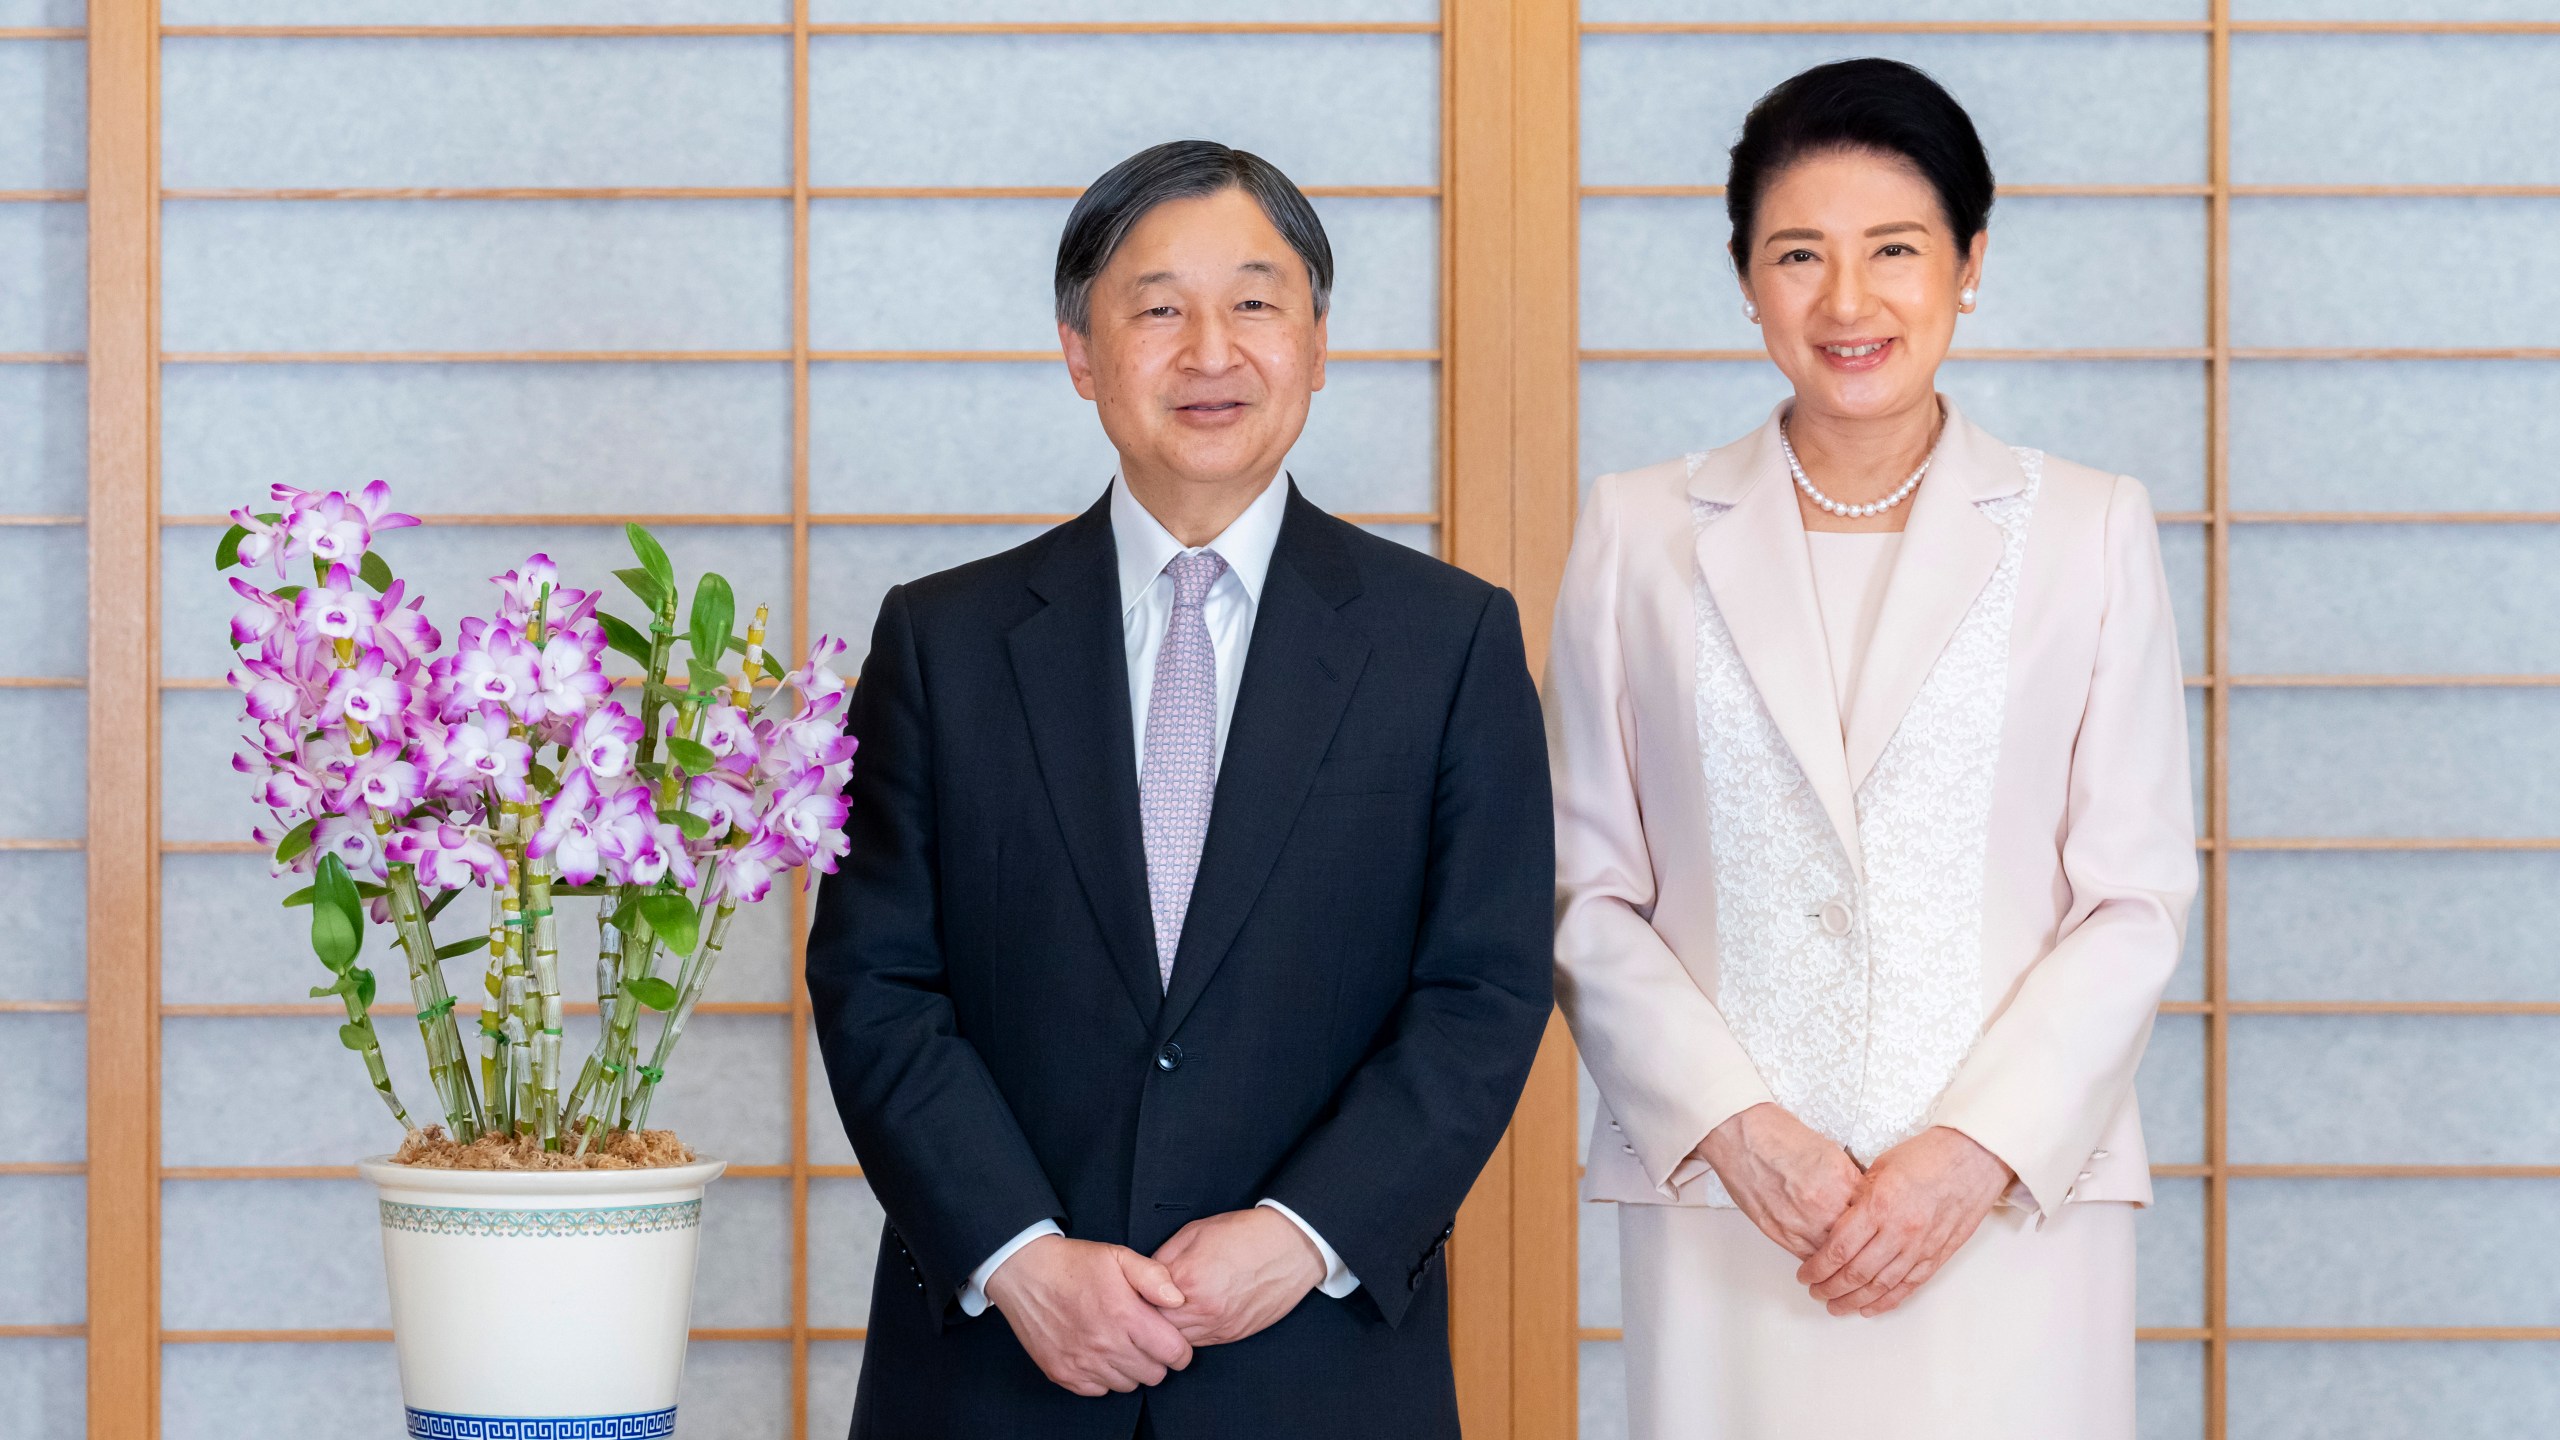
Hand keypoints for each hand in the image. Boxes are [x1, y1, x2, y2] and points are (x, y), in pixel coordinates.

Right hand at [982, 1234, 1194, 1395]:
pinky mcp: (1063, 1373)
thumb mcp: (1118, 1256)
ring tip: (1120, 1344)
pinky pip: (1098, 1390)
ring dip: (1130, 1369)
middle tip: (1145, 1340)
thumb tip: (1178, 1300)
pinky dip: (1103, 1377)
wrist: (1024, 1272)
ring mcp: (1082, 1363)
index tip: (1172, 1341)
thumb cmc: (1073, 1263)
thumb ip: (1154, 1276)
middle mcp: (1105, 1344)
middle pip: (1154, 1375)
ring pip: (1127, 1385)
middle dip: (1156, 1359)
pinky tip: (1098, 1353)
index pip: (1173, 1353)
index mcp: (1125, 1315)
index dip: (1179, 1349)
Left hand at [1150, 1207, 1327, 1347]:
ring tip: (1165, 1313)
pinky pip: (1199, 1344)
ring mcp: (1219, 1325)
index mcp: (1188, 1277)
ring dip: (1167, 1329)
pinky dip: (1189, 1334)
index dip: (1135, 1295)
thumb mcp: (1195, 1231)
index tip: (1131, 1290)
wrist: (1290, 1247)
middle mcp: (1202, 1307)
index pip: (1143, 1299)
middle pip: (1156, 1325)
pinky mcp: (1233, 1334)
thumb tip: (1145, 1276)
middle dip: (1148, 1315)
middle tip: (1143, 1305)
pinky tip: (1188, 1318)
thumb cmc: (1244, 1234)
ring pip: (1176, 1340)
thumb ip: (1164, 1257)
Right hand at [1694, 1102, 1864, 1259]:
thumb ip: (1847, 1177)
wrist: (1741, 1134)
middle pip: (1858, 1237)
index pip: (1873, 1212)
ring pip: (1834, 1254)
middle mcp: (1824, 1205)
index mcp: (1841, 1180)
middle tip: (1867, 1244)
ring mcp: (1802, 1222)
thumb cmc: (1777, 1135)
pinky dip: (1818, 1258)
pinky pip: (1808, 1257)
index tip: (1878, 1223)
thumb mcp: (1828, 1150)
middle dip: (1863, 1241)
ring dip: (1841, 1257)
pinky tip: (1823, 1256)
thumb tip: (1860, 1196)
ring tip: (1847, 1257)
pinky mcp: (1780, 1232)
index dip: (1877, 1219)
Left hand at [1797, 1126, 2013, 1317]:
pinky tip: (1869, 1308)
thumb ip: (1857, 1197)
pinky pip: (1908, 1287)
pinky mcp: (1937, 1256)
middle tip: (1815, 1292)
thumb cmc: (1928, 1156)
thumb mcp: (1880, 1167)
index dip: (1816, 1268)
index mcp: (1879, 1205)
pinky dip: (1886, 1301)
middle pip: (1855, 1274)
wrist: (1974, 1158)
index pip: (1838, 1249)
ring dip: (1854, 1301)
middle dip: (1829, 1288)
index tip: (1804, 1274)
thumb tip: (1837, 1219)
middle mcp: (1899, 1231)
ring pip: (1880, 1286)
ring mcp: (1920, 1247)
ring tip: (1835, 1306)